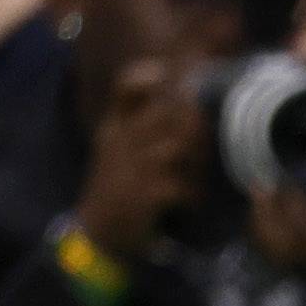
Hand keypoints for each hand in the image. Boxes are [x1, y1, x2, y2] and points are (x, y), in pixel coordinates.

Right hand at [76, 58, 209, 260]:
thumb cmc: (118, 188)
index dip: (147, 76)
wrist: (99, 232)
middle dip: (194, 125)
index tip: (167, 74)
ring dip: (196, 163)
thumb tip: (182, 99)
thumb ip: (141, 124)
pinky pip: (180, 186)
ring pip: (177, 149)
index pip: (125, 89)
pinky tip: (190, 203)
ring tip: (197, 178)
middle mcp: (121, 141)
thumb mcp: (120, 150)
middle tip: (205, 142)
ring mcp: (131, 167)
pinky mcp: (142, 195)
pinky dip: (192, 195)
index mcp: (115, 128)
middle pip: (165, 115)